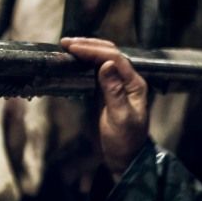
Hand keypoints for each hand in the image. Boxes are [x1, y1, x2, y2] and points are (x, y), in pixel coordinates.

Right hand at [60, 36, 149, 176]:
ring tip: (67, 47)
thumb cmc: (125, 141)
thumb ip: (114, 91)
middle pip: (110, 53)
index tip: (73, 48)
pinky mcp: (108, 91)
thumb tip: (106, 65)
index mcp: (135, 84)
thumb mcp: (120, 118)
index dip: (93, 50)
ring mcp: (119, 85)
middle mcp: (129, 81)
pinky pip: (97, 70)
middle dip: (89, 45)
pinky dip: (85, 62)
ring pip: (103, 59)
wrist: (126, 158)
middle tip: (66, 43)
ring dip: (87, 51)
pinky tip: (74, 60)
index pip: (115, 58)